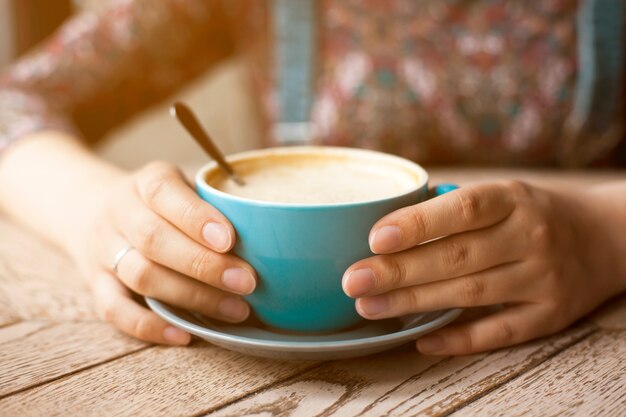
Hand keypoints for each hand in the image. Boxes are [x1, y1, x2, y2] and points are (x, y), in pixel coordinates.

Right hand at [76, 162, 255, 344]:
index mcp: (146, 182)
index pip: (164, 193)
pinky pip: (115, 310)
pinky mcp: (96, 284)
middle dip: (204, 265)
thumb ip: (216, 202)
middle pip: (154, 240)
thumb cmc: (162, 202)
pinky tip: (186, 334)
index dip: (196, 217)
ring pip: (140, 276)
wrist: (92, 209)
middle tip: (247, 282)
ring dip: (190, 296)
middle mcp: (120, 213)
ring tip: (235, 310)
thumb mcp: (183, 185)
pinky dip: (149, 326)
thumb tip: (272, 233)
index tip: (230, 239)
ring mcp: (103, 250)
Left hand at [342, 181, 625, 354]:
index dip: (419, 223)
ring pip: (470, 294)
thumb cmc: (532, 213)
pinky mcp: (548, 315)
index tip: (374, 237)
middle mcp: (531, 237)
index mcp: (514, 199)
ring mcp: (542, 279)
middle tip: (353, 280)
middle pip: (457, 257)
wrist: (603, 238)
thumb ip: (453, 207)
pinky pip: (498, 331)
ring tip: (368, 306)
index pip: (464, 208)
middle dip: (399, 271)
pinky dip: (458, 338)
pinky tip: (420, 338)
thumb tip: (387, 226)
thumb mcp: (504, 194)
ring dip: (414, 303)